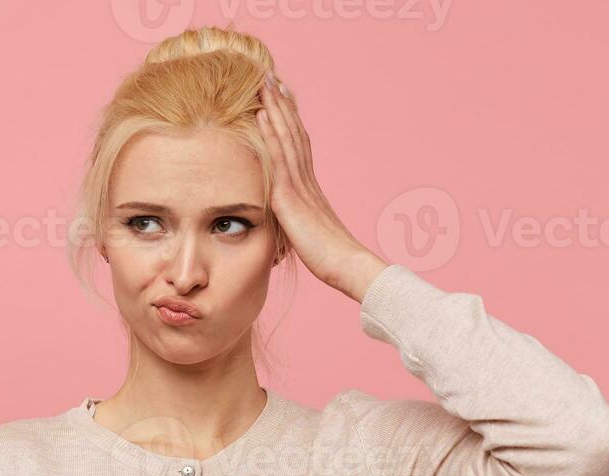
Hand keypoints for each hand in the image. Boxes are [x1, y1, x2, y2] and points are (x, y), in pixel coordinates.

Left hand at [258, 74, 387, 302]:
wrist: (346, 265)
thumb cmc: (329, 258)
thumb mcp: (306, 235)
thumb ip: (296, 222)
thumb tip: (288, 224)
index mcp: (310, 187)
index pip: (298, 145)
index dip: (289, 120)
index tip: (281, 97)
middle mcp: (307, 180)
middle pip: (294, 132)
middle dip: (282, 104)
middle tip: (271, 77)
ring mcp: (300, 185)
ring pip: (287, 137)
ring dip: (275, 108)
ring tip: (265, 83)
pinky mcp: (291, 196)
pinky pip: (279, 158)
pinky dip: (271, 134)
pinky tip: (262, 116)